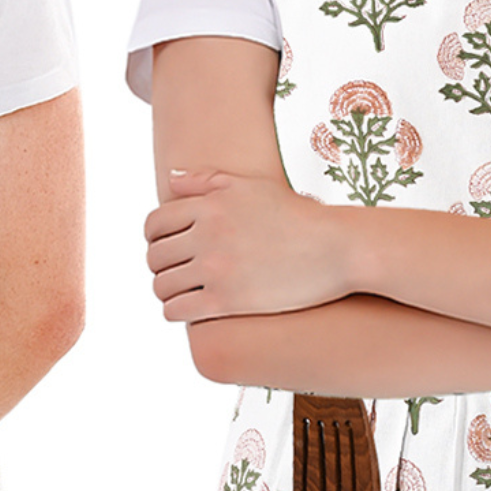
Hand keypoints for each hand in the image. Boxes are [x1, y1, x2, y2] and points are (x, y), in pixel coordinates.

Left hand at [144, 169, 353, 319]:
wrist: (336, 249)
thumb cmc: (296, 217)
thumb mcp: (251, 187)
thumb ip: (206, 181)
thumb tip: (170, 179)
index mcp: (209, 205)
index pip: (154, 224)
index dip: (154, 238)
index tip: (166, 248)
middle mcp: (207, 234)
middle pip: (155, 256)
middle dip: (161, 265)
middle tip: (176, 272)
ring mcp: (216, 268)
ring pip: (162, 285)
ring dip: (166, 290)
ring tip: (182, 291)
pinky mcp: (227, 301)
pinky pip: (177, 310)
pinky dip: (175, 311)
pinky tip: (189, 309)